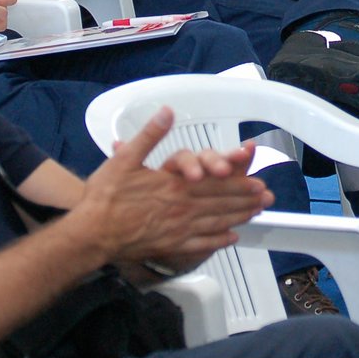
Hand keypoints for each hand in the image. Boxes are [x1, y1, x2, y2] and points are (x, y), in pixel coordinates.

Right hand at [78, 107, 269, 269]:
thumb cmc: (105, 197)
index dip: (238, 182)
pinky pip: (200, 243)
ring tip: (256, 214)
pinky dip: (218, 241)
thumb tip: (167, 112)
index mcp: (173, 185)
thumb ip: (150, 135)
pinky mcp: (170, 246)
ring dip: (238, 217)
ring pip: (215, 223)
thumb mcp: (125, 158)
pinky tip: (230, 238)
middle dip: (245, 200)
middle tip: (267, 198)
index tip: (256, 180)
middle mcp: (181, 208)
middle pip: (220, 203)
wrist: (91, 233)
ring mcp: (177, 229)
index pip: (213, 182)